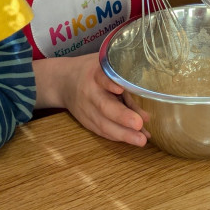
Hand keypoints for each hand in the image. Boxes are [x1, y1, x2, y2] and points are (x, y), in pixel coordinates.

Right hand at [35, 54, 150, 145]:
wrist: (63, 81)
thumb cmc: (93, 72)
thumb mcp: (108, 69)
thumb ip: (126, 85)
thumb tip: (146, 110)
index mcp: (95, 74)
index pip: (102, 77)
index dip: (110, 83)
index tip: (120, 88)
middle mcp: (89, 92)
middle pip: (103, 105)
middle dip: (121, 116)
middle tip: (138, 124)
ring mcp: (86, 109)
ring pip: (103, 124)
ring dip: (123, 134)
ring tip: (141, 140)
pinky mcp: (85, 121)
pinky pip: (102, 130)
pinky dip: (117, 136)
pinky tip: (132, 139)